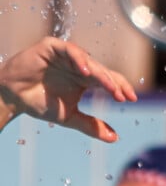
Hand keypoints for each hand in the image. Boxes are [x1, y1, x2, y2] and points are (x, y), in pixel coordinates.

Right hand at [0, 36, 136, 140]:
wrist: (12, 97)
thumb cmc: (40, 104)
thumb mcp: (69, 117)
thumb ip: (91, 125)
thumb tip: (115, 138)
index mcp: (87, 80)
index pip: (110, 81)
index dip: (121, 89)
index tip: (131, 100)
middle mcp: (80, 66)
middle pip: (104, 72)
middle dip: (115, 84)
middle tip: (123, 96)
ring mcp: (67, 55)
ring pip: (90, 62)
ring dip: (101, 74)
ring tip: (110, 88)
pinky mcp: (52, 47)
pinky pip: (70, 50)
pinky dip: (79, 59)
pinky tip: (87, 71)